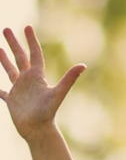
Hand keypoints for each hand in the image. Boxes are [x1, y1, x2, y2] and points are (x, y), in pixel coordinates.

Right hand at [0, 25, 85, 142]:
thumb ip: (69, 79)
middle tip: (6, 29)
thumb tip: (83, 65)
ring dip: (4, 60)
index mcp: (38, 77)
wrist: (39, 131)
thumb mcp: (58, 93)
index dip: (31, 40)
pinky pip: (2, 93)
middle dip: (14, 44)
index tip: (27, 27)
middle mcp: (29, 82)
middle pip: (20, 58)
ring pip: (10, 71)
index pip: (34, 54)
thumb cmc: (48, 113)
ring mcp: (20, 91)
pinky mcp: (12, 101)